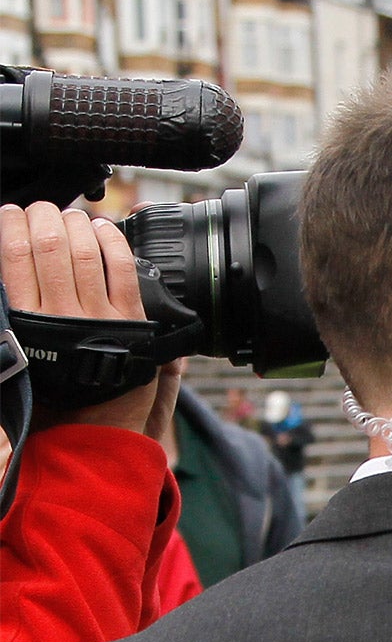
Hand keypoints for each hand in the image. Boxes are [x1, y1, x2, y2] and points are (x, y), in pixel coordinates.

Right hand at [2, 202, 167, 437]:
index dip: (11, 225)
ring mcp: (98, 317)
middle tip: (40, 209)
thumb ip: (12, 318)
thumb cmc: (52, 398)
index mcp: (26, 321)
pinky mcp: (130, 322)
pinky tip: (102, 228)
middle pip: (49, 245)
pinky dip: (111, 241)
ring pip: (83, 252)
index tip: (11, 214)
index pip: (13, 256)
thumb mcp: (18, 356)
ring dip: (74, 223)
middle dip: (42, 216)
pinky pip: (121, 269)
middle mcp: (61, 315)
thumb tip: (10, 276)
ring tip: (67, 215)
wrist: (93, 432)